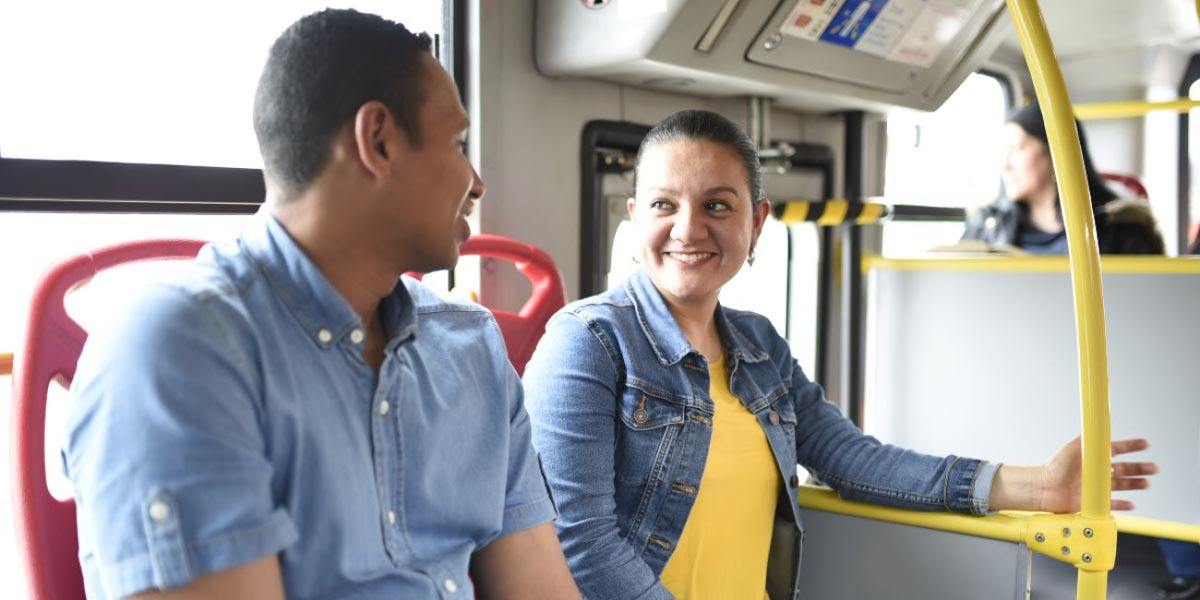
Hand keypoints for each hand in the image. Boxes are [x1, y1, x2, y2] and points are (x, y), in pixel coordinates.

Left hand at [1038, 436, 1156, 512]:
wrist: (1043, 488)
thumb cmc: (1055, 467)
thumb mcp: (1074, 448)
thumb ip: (1089, 439)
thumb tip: (1101, 427)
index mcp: (1092, 458)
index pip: (1116, 450)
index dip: (1131, 447)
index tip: (1145, 444)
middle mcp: (1095, 473)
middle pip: (1123, 469)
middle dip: (1139, 468)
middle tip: (1153, 468)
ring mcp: (1094, 488)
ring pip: (1120, 485)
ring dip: (1134, 484)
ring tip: (1146, 483)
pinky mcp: (1091, 503)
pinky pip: (1110, 504)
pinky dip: (1122, 504)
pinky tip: (1132, 503)